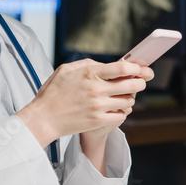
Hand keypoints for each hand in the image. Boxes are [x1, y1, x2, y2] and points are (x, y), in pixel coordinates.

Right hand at [17, 59, 151, 147]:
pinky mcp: (98, 121)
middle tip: (141, 81)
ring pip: (128, 101)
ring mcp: (98, 107)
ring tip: (125, 96)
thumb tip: (105, 64)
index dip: (136, 67)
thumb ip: (87, 64)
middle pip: (131, 84)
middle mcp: (96, 90)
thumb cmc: (53, 93)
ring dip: (130, 98)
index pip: (122, 68)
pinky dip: (123, 112)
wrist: (43, 118)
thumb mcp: (66, 70)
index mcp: (89, 74)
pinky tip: (118, 109)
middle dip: (141, 82)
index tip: (140, 68)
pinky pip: (121, 116)